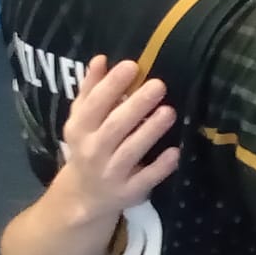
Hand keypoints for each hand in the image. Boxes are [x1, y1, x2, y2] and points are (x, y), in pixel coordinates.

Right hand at [55, 58, 178, 223]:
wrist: (84, 195)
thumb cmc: (89, 144)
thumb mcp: (83, 118)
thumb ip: (91, 89)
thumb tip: (101, 58)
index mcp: (80, 129)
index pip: (94, 105)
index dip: (111, 86)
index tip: (132, 65)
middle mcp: (93, 151)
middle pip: (115, 127)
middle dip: (136, 106)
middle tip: (159, 85)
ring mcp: (111, 173)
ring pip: (131, 151)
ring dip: (150, 131)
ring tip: (169, 111)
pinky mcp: (129, 191)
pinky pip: (146, 178)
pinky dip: (160, 167)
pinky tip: (175, 151)